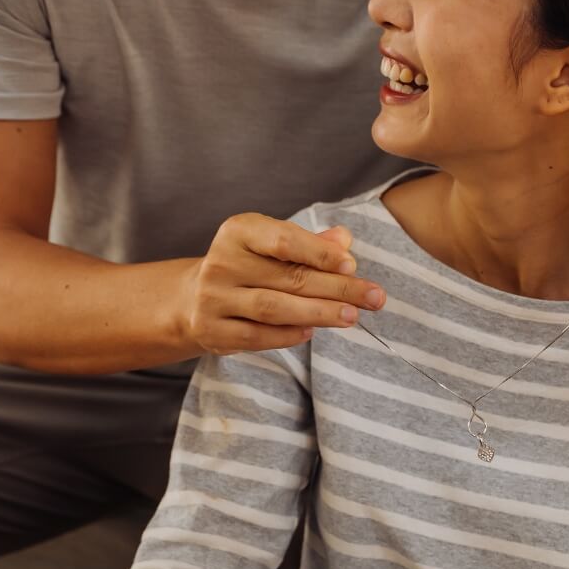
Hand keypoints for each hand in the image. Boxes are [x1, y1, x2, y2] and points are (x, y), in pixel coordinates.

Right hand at [183, 215, 385, 354]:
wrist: (194, 298)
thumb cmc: (249, 266)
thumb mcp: (274, 246)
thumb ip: (311, 244)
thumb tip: (345, 240)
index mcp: (238, 231)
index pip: (284, 240)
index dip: (320, 253)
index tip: (353, 265)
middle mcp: (221, 262)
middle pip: (288, 277)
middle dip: (337, 288)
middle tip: (373, 297)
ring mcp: (213, 298)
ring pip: (274, 308)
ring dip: (318, 313)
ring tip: (351, 316)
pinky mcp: (211, 330)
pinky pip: (257, 336)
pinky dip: (288, 335)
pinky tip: (312, 331)